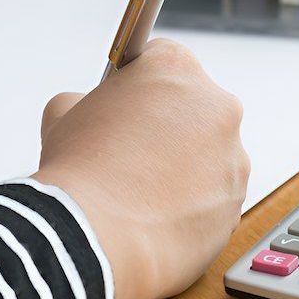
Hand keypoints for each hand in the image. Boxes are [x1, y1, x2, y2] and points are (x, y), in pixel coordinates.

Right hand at [33, 39, 248, 298]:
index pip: (163, 60)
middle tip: (131, 153)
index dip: (140, 85)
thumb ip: (84, 100)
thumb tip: (86, 109)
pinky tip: (154, 217)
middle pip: (193, 108)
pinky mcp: (236, 204)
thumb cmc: (78, 173)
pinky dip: (190, 206)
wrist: (97, 239)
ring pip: (207, 156)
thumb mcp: (62, 114)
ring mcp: (233, 157)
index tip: (129, 104)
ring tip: (140, 193)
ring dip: (182, 168)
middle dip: (167, 126)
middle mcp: (216, 105)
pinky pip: (212, 198)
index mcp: (175, 68)